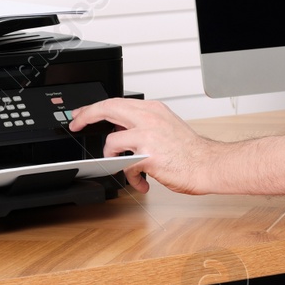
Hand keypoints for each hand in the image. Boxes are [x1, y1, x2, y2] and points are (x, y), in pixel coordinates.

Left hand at [67, 98, 211, 193]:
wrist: (209, 165)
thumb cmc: (191, 151)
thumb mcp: (166, 127)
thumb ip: (143, 125)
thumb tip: (120, 129)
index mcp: (153, 110)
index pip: (116, 102)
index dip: (94, 108)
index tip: (82, 114)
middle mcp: (149, 118)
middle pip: (108, 108)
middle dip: (86, 116)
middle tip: (76, 124)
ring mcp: (148, 135)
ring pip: (111, 141)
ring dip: (112, 157)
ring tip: (126, 167)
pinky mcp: (148, 156)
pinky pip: (126, 167)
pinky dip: (131, 178)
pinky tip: (141, 182)